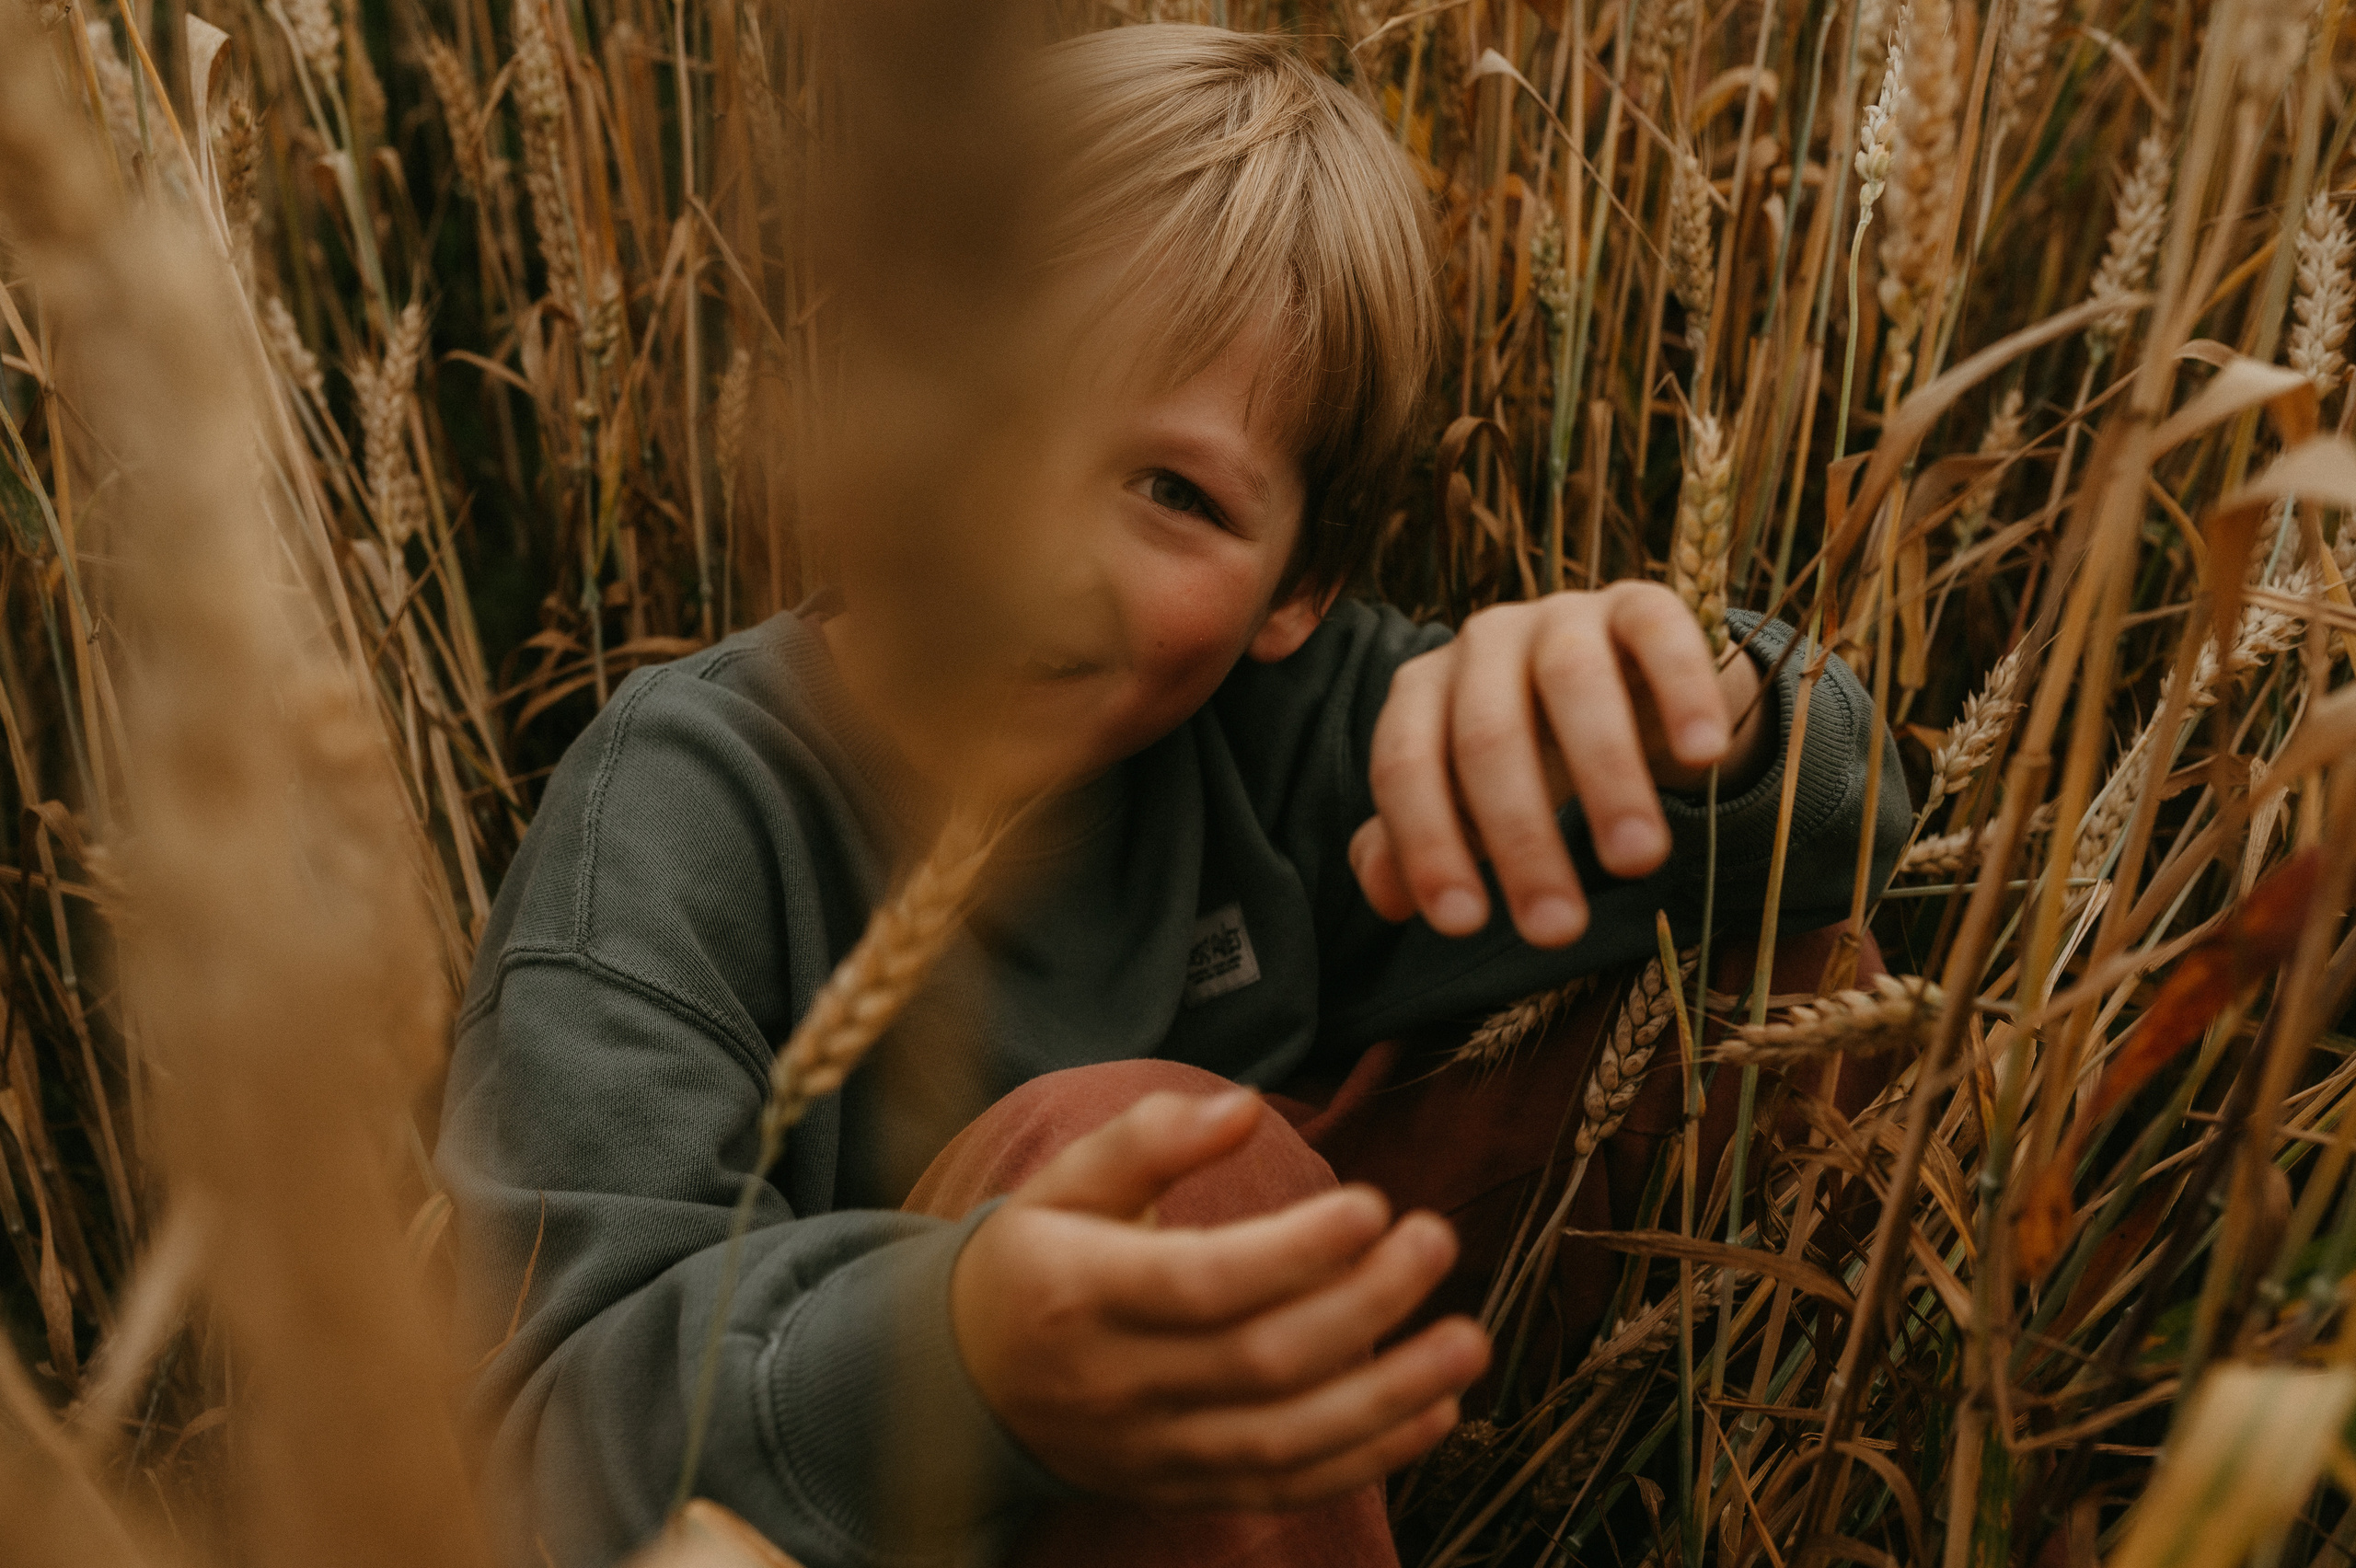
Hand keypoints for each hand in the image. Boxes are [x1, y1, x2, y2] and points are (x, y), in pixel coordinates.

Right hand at [950, 1088, 1488, 1507]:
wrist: (963, 1381)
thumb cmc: (1034, 1261)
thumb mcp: (1063, 1181)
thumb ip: (1149, 1139)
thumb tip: (1243, 1108)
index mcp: (1083, 1292)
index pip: (1203, 1283)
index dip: (1296, 1251)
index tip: (1373, 1203)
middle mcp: (1120, 1383)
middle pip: (1261, 1361)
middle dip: (1365, 1304)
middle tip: (1437, 1241)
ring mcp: (1154, 1449)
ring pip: (1286, 1441)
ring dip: (1391, 1396)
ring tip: (1469, 1340)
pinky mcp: (1182, 1488)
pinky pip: (1285, 1488)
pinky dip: (1369, 1459)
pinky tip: (1437, 1412)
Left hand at [1349, 582, 1770, 949]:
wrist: (1623, 684)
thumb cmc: (1529, 754)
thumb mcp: (1468, 803)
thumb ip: (1415, 846)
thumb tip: (1386, 901)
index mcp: (1422, 691)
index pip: (1404, 764)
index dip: (1428, 844)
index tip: (1465, 925)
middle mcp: (1481, 643)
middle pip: (1487, 736)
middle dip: (1522, 838)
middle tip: (1558, 929)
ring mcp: (1561, 616)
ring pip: (1572, 683)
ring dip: (1605, 777)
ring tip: (1637, 863)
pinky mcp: (1641, 604)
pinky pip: (1660, 634)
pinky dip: (1683, 691)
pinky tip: (1703, 758)